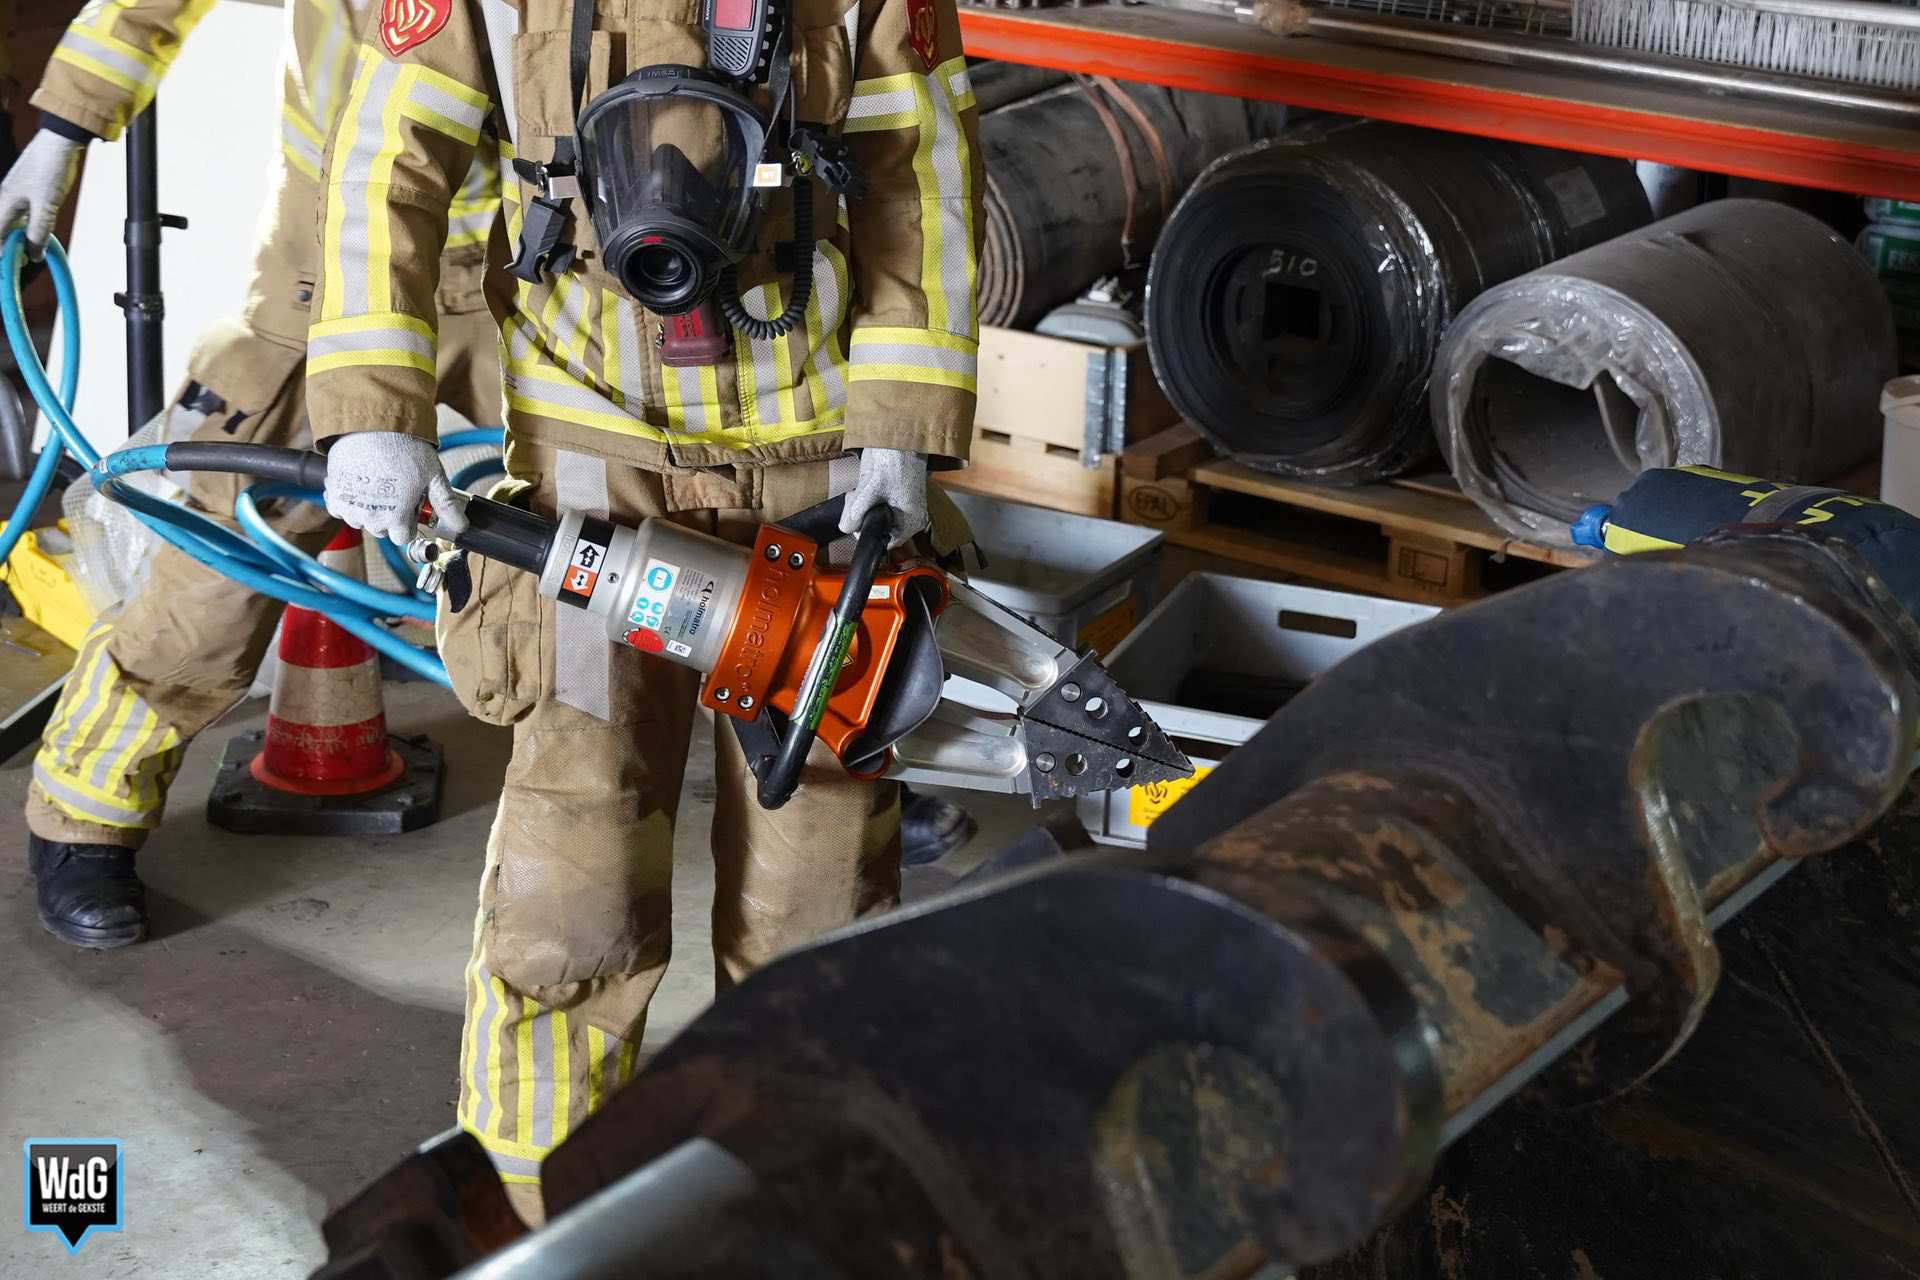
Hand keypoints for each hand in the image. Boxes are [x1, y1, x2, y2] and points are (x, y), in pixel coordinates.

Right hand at [0, 131, 84, 257]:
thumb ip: (38, 233)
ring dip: (19, 238)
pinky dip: (25, 226)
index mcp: (4, 204)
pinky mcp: (26, 188)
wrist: (60, 141)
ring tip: (28, 253)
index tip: (7, 272)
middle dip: (9, 248)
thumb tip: (33, 256)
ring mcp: (14, 192)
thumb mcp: (46, 208)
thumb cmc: (51, 170)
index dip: (1, 255)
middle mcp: (5, 198)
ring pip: (11, 221)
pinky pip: (20, 213)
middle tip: (19, 264)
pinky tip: (36, 231)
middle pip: (2, 230)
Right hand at [323, 431, 465, 544]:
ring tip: (377, 483)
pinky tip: (360, 482)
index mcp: (396, 519)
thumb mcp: (434, 477)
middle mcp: (371, 518)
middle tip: (395, 490)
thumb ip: (447, 506)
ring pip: (361, 520)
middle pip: (382, 529)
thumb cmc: (405, 448)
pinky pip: (341, 508)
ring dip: (369, 508)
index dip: (408, 521)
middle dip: (390, 515)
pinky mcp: (334, 495)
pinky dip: (349, 499)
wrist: (373, 425)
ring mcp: (350, 508)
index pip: (403, 537)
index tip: (410, 506)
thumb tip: (461, 527)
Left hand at [839, 448, 928, 548]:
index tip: (854, 518)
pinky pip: (877, 504)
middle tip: (856, 497)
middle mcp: (910, 516)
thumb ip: (855, 511)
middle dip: (862, 514)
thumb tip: (845, 528)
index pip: (884, 541)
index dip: (864, 531)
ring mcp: (904, 505)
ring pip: (874, 515)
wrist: (901, 432)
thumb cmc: (894, 457)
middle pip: (878, 528)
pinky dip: (867, 496)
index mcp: (911, 520)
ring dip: (862, 504)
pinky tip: (867, 483)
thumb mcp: (870, 487)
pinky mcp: (896, 494)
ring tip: (862, 488)